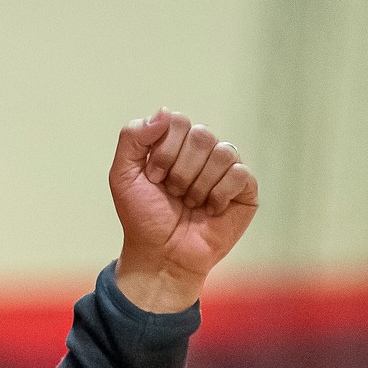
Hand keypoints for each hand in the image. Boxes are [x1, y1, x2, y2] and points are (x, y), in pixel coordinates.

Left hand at [109, 108, 257, 312]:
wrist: (160, 255)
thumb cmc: (143, 218)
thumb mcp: (122, 176)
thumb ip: (132, 138)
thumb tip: (165, 112)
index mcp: (177, 144)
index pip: (178, 122)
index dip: (164, 151)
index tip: (153, 178)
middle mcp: (203, 151)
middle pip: (201, 135)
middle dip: (180, 170)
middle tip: (172, 193)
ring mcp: (226, 168)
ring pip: (221, 152)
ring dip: (198, 185)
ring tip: (190, 203)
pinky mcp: (245, 189)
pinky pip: (239, 173)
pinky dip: (219, 194)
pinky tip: (210, 210)